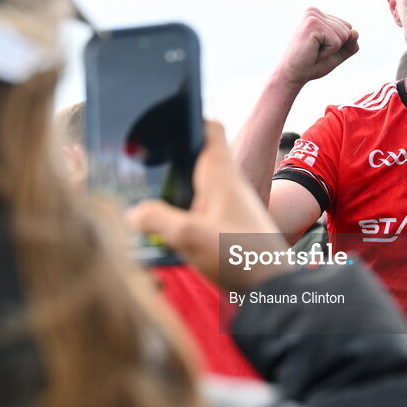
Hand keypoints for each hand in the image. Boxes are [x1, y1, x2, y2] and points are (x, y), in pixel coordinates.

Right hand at [129, 121, 292, 291]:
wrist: (274, 290)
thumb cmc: (242, 258)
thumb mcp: (190, 238)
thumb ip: (156, 220)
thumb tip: (132, 213)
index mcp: (221, 175)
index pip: (209, 128)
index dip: (188, 116)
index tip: (163, 118)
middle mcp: (226, 186)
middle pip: (195, 158)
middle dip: (168, 159)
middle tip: (138, 164)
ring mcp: (228, 208)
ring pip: (195, 187)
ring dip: (172, 192)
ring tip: (141, 202)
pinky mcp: (227, 229)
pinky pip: (198, 212)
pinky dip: (180, 216)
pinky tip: (163, 235)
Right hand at [271, 7, 359, 92]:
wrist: (292, 76)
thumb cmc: (312, 64)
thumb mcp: (337, 54)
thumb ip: (350, 44)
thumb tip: (355, 32)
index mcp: (319, 15)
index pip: (347, 27)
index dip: (338, 44)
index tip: (319, 49)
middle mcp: (314, 12)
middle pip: (347, 30)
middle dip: (336, 47)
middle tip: (316, 52)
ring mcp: (313, 16)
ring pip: (344, 35)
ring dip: (332, 50)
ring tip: (314, 51)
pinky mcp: (313, 24)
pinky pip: (337, 41)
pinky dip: (328, 52)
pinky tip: (313, 52)